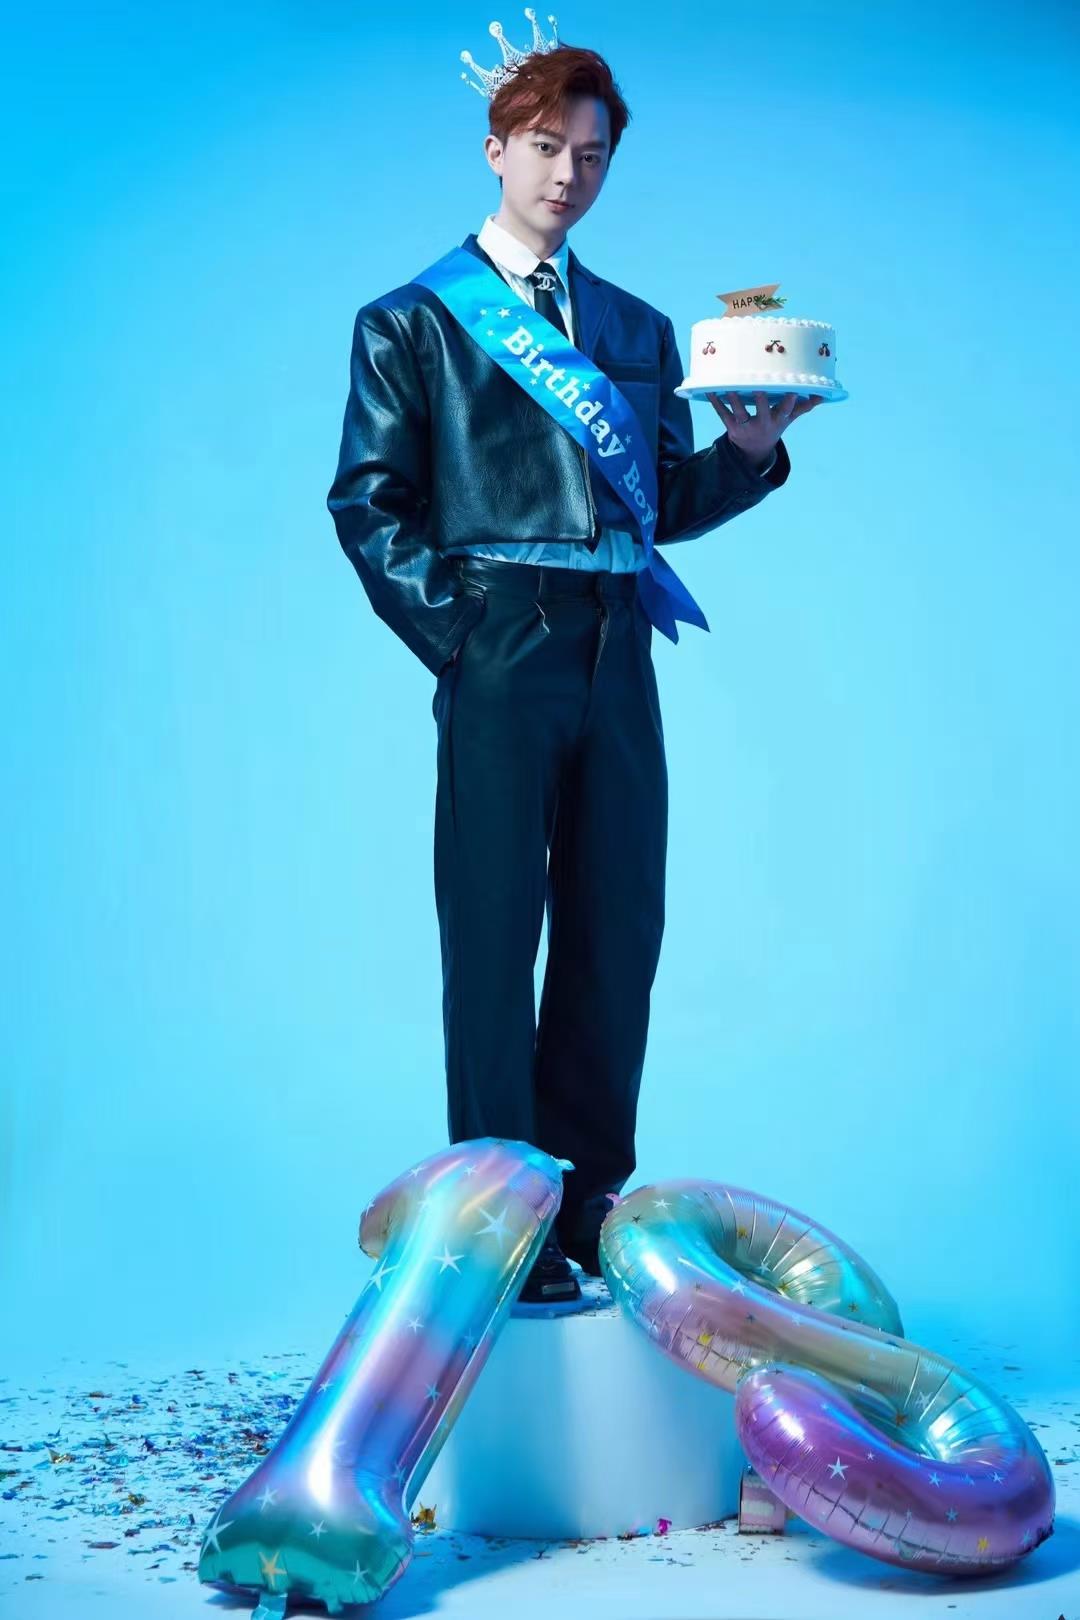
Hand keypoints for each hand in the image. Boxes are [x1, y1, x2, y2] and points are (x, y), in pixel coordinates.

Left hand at [707, 390, 825, 468]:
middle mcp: (762, 424)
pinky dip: (716, 402)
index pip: (785, 410)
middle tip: (758, 385)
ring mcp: (746, 427)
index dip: (789, 402)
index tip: (793, 390)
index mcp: (777, 421)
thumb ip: (803, 407)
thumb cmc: (773, 427)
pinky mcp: (731, 427)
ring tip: (730, 385)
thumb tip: (822, 395)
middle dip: (761, 399)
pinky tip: (711, 389)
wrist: (753, 451)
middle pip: (762, 411)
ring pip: (740, 412)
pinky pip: (722, 414)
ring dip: (734, 399)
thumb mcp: (788, 419)